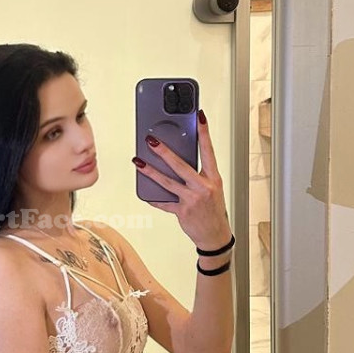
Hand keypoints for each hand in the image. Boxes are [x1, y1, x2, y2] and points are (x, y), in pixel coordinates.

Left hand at [133, 112, 231, 248]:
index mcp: (213, 178)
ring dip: (151, 171)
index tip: (199, 117)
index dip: (204, 133)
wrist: (215, 235)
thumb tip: (177, 159)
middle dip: (165, 152)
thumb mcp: (212, 188)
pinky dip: (154, 198)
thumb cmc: (213, 209)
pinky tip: (144, 192)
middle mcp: (203, 187)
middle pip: (181, 166)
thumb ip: (198, 174)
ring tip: (138, 162)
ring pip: (168, 182)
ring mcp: (192, 200)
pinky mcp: (182, 212)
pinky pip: (164, 203)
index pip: (208, 151)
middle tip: (151, 141)